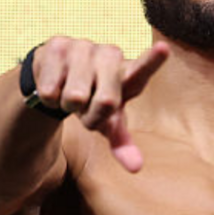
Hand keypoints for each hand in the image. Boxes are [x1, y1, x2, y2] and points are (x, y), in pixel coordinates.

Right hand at [31, 37, 169, 171]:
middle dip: (92, 115)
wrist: (58, 74)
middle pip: (107, 102)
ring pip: (74, 97)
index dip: (153, 60)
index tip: (164, 48)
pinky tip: (55, 83)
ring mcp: (84, 47)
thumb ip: (122, 143)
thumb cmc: (93, 100)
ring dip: (68, 105)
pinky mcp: (57, 45)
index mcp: (129, 75)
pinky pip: (50, 89)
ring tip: (71, 93)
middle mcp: (111, 55)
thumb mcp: (109, 121)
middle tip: (87, 106)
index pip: (144, 69)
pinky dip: (49, 97)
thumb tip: (136, 168)